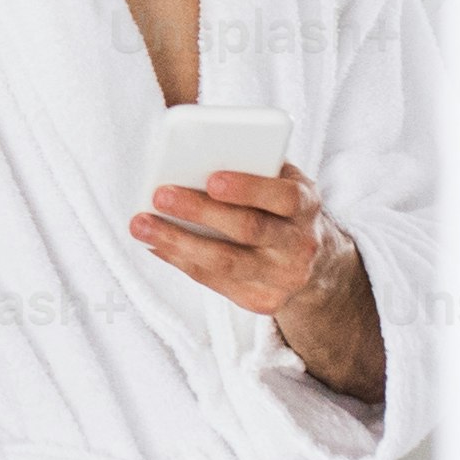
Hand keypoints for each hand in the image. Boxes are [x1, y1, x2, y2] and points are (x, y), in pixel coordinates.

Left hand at [132, 161, 383, 402]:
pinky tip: (155, 245)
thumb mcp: (285, 184)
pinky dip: (180, 261)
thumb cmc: (285, 210)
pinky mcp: (262, 302)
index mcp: (307, 206)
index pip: (282, 196)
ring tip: (141, 225)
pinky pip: (214, 282)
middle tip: (159, 195)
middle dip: (199, 211)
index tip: (212, 178)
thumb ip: (255, 169)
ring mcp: (282, 278)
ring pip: (224, 262)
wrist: (319, 266)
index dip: (248, 188)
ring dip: (177, 242)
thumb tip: (193, 157)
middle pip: (247, 229)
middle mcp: (300, 245)